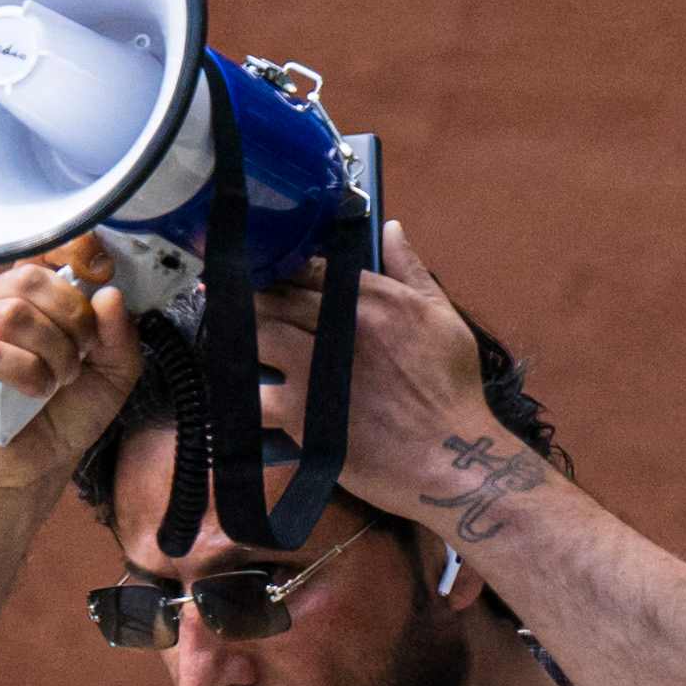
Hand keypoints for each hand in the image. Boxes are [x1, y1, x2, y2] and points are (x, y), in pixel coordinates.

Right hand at [0, 240, 129, 495]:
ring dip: (52, 352)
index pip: (43, 249)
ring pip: (10, 314)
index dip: (76, 254)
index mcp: (25, 294)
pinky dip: (25, 372)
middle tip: (83, 353)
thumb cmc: (67, 412)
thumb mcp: (115, 372)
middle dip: (71, 317)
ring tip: (59, 380)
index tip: (102, 280)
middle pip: (29, 280)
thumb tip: (110, 294)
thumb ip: (120, 334)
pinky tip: (37, 391)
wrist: (36, 467)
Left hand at [254, 223, 559, 544]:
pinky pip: (256, 396)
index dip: (281, 267)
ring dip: (241, 338)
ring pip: (257, 339)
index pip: (307, 268)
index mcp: (371, 299)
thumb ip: (412, 269)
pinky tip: (239, 391)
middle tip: (238, 301)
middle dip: (253, 298)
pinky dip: (245, 393)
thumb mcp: (444, 317)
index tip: (265, 269)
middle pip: (274, 299)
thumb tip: (390, 228)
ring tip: (232, 342)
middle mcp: (337, 327)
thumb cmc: (452, 388)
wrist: (452, 457)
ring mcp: (313, 371)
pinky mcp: (300, 415)